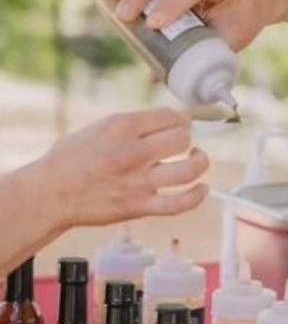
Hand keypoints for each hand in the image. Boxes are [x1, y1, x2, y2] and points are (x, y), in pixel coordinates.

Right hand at [36, 108, 209, 227]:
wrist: (49, 194)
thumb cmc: (69, 161)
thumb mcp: (97, 129)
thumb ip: (131, 126)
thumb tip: (166, 123)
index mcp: (119, 127)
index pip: (169, 116)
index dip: (180, 119)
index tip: (181, 123)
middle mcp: (132, 152)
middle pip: (182, 139)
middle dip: (188, 138)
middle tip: (184, 141)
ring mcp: (138, 181)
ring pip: (190, 169)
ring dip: (200, 161)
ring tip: (197, 158)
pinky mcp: (139, 206)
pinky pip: (180, 203)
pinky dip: (197, 196)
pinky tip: (201, 188)